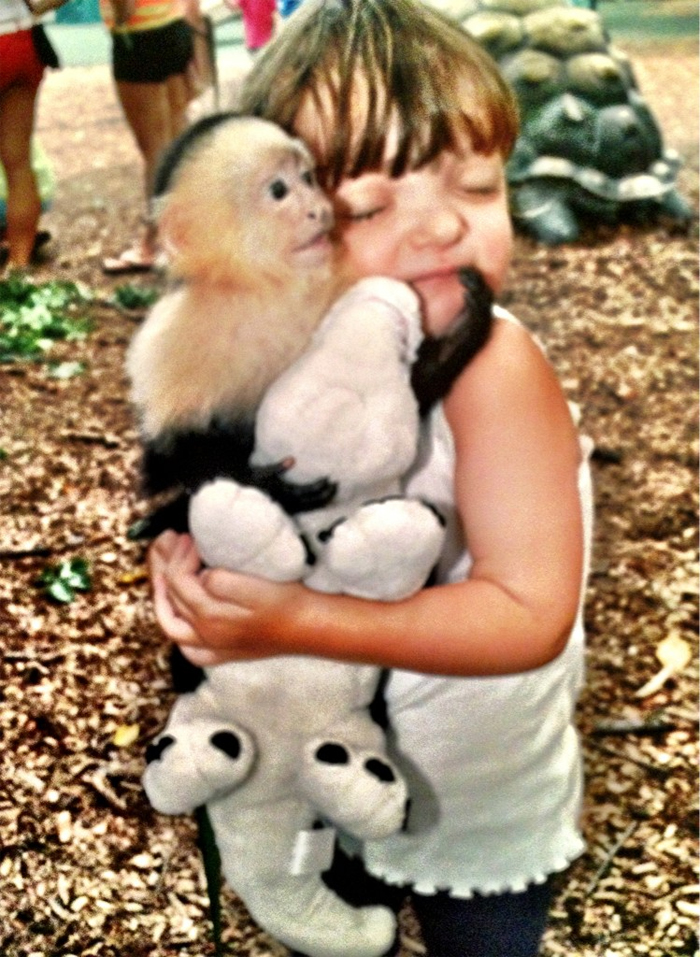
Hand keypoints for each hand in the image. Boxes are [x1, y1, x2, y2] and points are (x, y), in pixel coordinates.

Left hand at [148, 530, 306, 665]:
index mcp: (210, 617)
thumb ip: (223, 582)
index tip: (191, 537)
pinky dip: (178, 631)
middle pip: (171, 598)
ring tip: (162, 576)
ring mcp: (212, 647)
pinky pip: (189, 649)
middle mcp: (206, 636)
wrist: (309, 627)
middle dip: (167, 567)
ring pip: (172, 625)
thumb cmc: (287, 604)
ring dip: (162, 598)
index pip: (179, 581)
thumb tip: (202, 576)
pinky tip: (180, 618)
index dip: (180, 555)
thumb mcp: (257, 587)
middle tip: (173, 545)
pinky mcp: (223, 652)